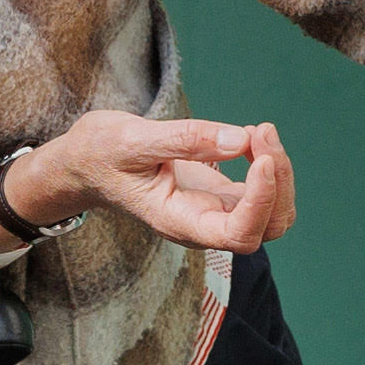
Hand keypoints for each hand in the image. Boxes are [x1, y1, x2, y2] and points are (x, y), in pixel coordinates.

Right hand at [0, 113, 294, 254]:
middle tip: (260, 131)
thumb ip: (187, 139)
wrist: (85, 164)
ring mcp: (214, 213)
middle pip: (267, 226)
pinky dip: (268, 164)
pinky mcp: (220, 196)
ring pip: (272, 212)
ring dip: (278, 172)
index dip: (261, 201)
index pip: (240, 234)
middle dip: (278, 181)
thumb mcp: (133, 139)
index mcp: (179, 223)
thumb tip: (241, 139)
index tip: (262, 158)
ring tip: (259, 130)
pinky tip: (250, 137)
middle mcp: (202, 225)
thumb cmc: (99, 155)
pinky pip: (261, 192)